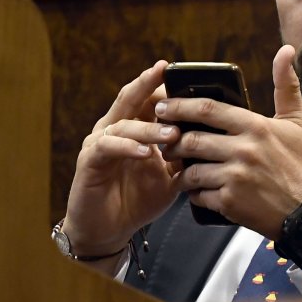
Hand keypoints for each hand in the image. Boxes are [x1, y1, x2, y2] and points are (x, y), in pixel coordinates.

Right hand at [63, 61, 181, 256]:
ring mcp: (99, 143)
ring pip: (124, 123)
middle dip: (147, 84)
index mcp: (134, 127)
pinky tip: (145, 153)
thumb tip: (212, 139)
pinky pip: (108, 147)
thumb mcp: (169, 174)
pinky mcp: (89, 162)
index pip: (149, 99)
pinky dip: (128, 148)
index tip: (181, 72)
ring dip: (149, 127)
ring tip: (172, 133)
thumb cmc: (138, 198)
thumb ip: (183, 154)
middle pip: (131, 98)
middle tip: (163, 72)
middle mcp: (114, 129)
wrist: (110, 229)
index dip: (163, 85)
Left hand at [158, 45, 301, 238]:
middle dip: (173, 141)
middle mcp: (244, 150)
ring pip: (191, 170)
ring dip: (181, 171)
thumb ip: (286, 85)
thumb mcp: (296, 123)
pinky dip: (194, 194)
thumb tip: (286, 50)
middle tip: (164, 141)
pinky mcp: (231, 203)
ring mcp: (236, 177)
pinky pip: (198, 196)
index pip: (209, 109)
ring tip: (180, 169)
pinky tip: (197, 192)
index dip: (180, 106)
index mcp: (257, 127)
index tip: (163, 107)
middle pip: (193, 140)